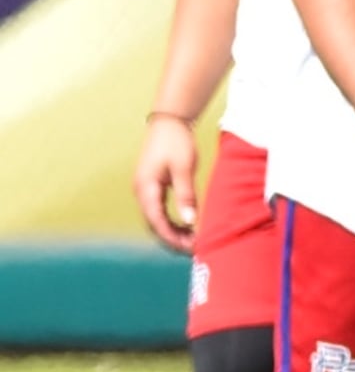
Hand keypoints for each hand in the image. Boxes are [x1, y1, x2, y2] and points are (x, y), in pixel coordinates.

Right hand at [134, 114, 200, 252]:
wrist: (168, 122)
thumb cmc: (177, 142)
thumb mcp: (184, 168)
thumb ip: (186, 194)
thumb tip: (191, 221)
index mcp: (146, 188)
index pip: (157, 221)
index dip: (173, 238)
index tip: (191, 248)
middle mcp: (141, 192)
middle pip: (154, 225)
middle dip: (173, 239)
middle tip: (196, 248)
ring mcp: (144, 190)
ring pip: (156, 220)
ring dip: (172, 232)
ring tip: (195, 240)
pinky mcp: (151, 188)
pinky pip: (159, 212)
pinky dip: (171, 222)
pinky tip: (188, 227)